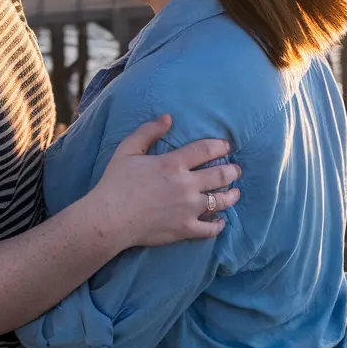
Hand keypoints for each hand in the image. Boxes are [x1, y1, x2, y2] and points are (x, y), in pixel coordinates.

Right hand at [88, 114, 240, 249]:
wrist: (110, 218)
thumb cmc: (116, 182)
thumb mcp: (128, 149)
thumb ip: (148, 131)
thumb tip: (168, 118)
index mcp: (173, 163)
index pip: (205, 150)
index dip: (220, 146)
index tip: (226, 146)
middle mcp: (186, 185)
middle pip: (220, 175)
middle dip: (232, 171)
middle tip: (236, 169)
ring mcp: (188, 209)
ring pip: (221, 201)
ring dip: (232, 195)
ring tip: (235, 192)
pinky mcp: (185, 229)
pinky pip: (210, 228)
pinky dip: (219, 224)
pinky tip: (221, 220)